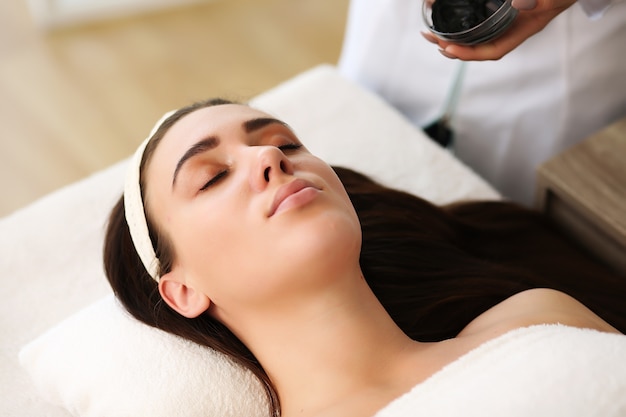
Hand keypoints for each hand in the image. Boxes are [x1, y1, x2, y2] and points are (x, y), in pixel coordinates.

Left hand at [422, 0, 576, 59]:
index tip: (449, 49)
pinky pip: (476, 19)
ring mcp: (503, 20)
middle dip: (451, 46)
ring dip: (450, 34)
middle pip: (476, 45)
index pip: (492, 51)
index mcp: (521, 31)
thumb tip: (518, 3)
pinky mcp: (499, 9)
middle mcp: (509, 29)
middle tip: (430, 37)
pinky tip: (445, 15)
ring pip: (473, 34)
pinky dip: (460, 20)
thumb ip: (537, 0)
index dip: (469, 53)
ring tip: (429, 31)